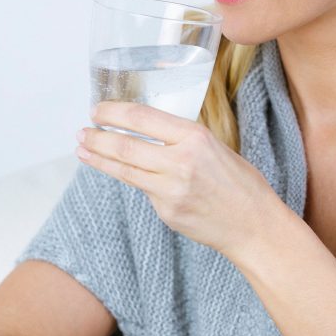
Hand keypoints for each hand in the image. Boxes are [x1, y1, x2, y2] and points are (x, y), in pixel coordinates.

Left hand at [75, 101, 282, 257]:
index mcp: (195, 138)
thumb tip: (150, 133)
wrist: (253, 225)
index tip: (98, 110)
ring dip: (99, 158)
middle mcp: (180, 161)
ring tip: (83, 149)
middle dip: (97, 137)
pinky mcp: (166, 211)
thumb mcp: (216, 147)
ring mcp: (170, 190)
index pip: (143, 118)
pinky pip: (142, 191)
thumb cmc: (242, 185)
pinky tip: (121, 173)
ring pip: (124, 170)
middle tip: (82, 131)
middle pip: (125, 145)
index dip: (114, 112)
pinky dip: (131, 180)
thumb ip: (183, 140)